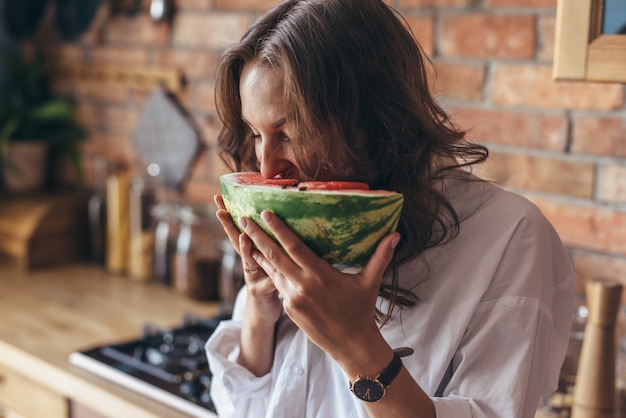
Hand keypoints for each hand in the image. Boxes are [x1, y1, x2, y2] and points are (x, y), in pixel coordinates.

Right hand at [214, 195, 281, 324]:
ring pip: (248, 260)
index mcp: (253, 252)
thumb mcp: (270, 260)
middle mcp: (249, 263)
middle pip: (237, 240)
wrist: (263, 314)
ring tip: (243, 236)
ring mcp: (253, 277)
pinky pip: (266, 285)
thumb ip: (272, 243)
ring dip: (244, 249)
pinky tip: (271, 275)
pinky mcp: (261, 293)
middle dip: (228, 225)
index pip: (241, 228)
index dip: (232, 214)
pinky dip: (268, 280)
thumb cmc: (271, 283)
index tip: (221, 197)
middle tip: (219, 209)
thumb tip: (282, 219)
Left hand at [237, 208, 399, 366]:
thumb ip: (380, 256)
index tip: (266, 213)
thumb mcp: (370, 282)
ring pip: (271, 270)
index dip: (279, 229)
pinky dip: (266, 270)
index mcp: (320, 275)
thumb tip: (395, 234)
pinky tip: (259, 258)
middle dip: (257, 235)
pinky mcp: (289, 308)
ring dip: (257, 251)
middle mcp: (302, 286)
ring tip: (244, 235)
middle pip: (274, 255)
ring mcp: (293, 298)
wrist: (351, 345)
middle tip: (244, 218)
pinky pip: (276, 284)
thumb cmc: (361, 311)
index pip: (294, 247)